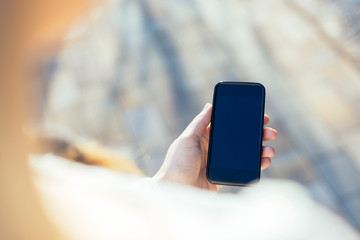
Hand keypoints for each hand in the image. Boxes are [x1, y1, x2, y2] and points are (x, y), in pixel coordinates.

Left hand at [153, 103, 277, 190]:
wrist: (175, 191)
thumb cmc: (177, 164)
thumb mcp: (187, 139)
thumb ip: (199, 123)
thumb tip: (209, 105)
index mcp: (204, 136)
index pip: (227, 125)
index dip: (243, 120)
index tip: (258, 116)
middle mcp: (213, 148)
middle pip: (239, 138)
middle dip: (256, 134)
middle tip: (270, 132)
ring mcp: (219, 162)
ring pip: (244, 153)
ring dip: (259, 150)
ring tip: (270, 148)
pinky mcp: (223, 175)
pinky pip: (243, 168)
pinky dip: (255, 165)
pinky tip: (264, 161)